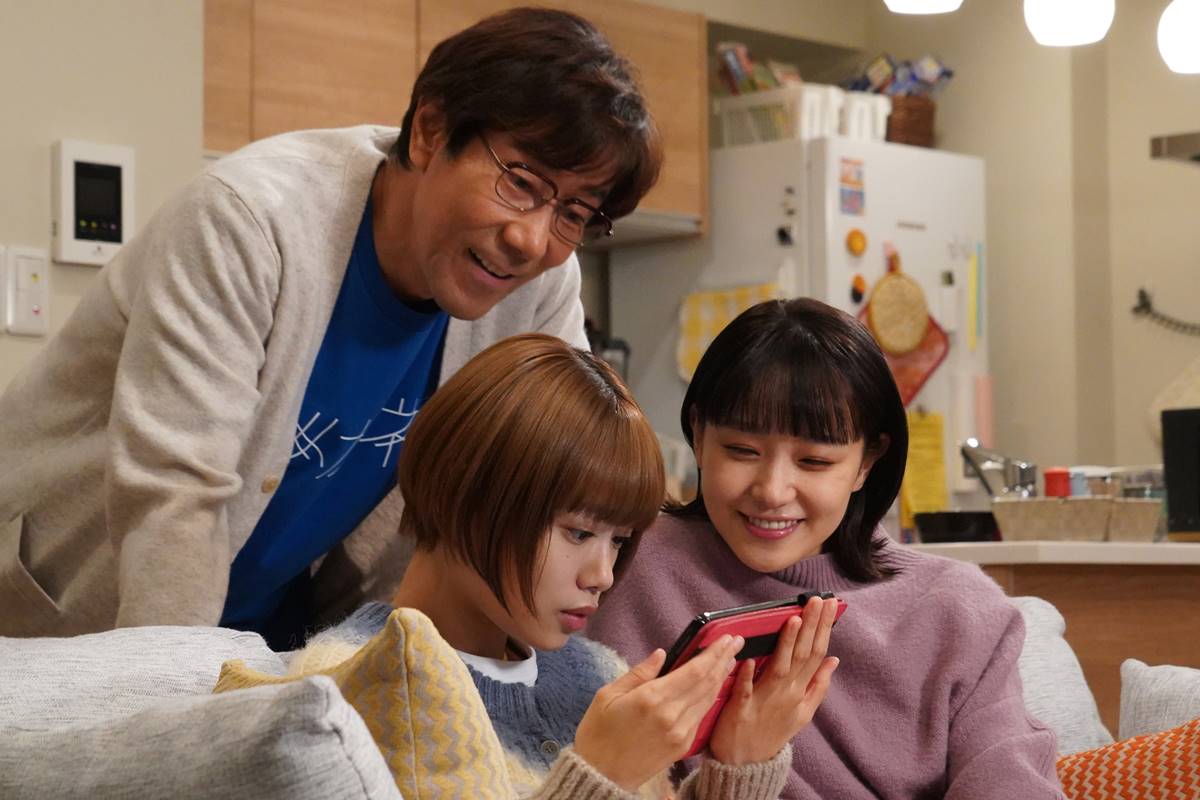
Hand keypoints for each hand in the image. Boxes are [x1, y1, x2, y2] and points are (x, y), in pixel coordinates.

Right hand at [574, 634, 744, 790]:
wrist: (601, 777)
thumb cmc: (598, 734)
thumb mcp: (607, 696)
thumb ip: (638, 673)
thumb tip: (661, 654)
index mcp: (652, 699)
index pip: (694, 670)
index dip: (713, 653)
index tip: (726, 637)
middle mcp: (672, 715)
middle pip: (707, 682)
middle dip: (724, 659)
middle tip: (736, 641)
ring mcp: (680, 733)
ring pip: (708, 698)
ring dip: (722, 676)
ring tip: (730, 658)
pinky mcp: (682, 746)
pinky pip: (702, 715)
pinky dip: (711, 696)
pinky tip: (714, 685)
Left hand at [707, 595, 840, 764]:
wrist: (748, 764)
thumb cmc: (773, 731)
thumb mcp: (804, 712)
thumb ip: (818, 685)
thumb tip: (834, 659)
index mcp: (800, 691)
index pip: (816, 653)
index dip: (823, 628)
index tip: (828, 604)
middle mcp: (787, 693)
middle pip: (802, 655)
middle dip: (811, 626)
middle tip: (816, 601)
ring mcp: (765, 700)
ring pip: (779, 667)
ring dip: (787, 644)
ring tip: (794, 620)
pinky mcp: (741, 709)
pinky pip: (745, 690)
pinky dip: (747, 675)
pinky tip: (748, 658)